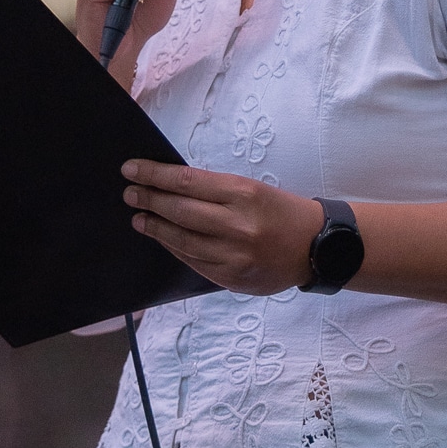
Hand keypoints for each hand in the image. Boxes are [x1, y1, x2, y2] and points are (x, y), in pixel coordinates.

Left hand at [122, 160, 324, 296]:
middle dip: (149, 200)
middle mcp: (238, 225)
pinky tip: (163, 238)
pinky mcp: (232, 278)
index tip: (132, 169)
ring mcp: (234, 255)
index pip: (186, 181)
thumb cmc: (281, 212)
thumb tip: (169, 186)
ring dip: (155, 227)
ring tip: (139, 218)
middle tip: (130, 194)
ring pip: (181, 240)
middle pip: (179, 211)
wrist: (317, 248)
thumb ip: (214, 190)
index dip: (154, 175)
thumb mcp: (252, 189)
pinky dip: (174, 247)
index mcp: (243, 194)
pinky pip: (193, 261)